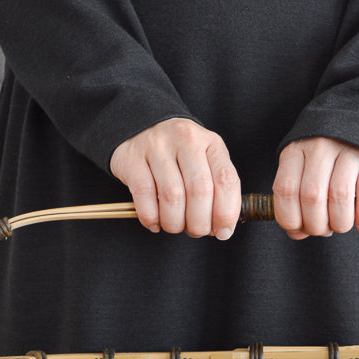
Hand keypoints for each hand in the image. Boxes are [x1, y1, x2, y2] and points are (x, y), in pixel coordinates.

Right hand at [110, 118, 241, 238]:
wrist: (141, 126)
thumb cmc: (180, 154)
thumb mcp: (205, 161)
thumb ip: (216, 190)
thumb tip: (221, 229)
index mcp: (211, 143)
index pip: (226, 180)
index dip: (226, 212)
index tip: (223, 231)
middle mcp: (186, 140)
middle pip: (199, 191)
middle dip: (199, 223)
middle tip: (196, 231)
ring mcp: (157, 146)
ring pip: (172, 196)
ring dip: (175, 223)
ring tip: (174, 226)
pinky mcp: (132, 158)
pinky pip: (144, 195)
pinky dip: (151, 217)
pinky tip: (155, 222)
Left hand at [272, 137, 358, 238]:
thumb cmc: (327, 154)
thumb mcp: (303, 166)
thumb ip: (296, 198)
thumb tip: (296, 233)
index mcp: (296, 150)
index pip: (285, 190)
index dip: (290, 218)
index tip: (298, 229)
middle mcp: (320, 146)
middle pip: (312, 196)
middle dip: (317, 225)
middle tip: (323, 230)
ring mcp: (348, 149)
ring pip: (339, 196)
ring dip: (340, 223)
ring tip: (341, 226)